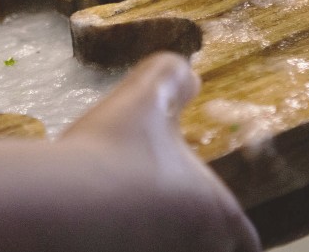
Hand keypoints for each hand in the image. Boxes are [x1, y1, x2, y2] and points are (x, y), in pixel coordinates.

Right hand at [0, 52, 259, 251]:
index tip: (224, 226)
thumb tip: (188, 74)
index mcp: (215, 211)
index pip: (247, 240)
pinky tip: (99, 225)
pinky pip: (129, 248)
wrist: (60, 204)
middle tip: (170, 213)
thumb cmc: (114, 152)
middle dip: (194, 234)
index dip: (237, 232)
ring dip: (156, 235)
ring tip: (131, 216)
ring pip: (166, 248)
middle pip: (209, 249)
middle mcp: (193, 246)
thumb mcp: (146, 96)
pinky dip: (121, 239)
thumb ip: (171, 78)